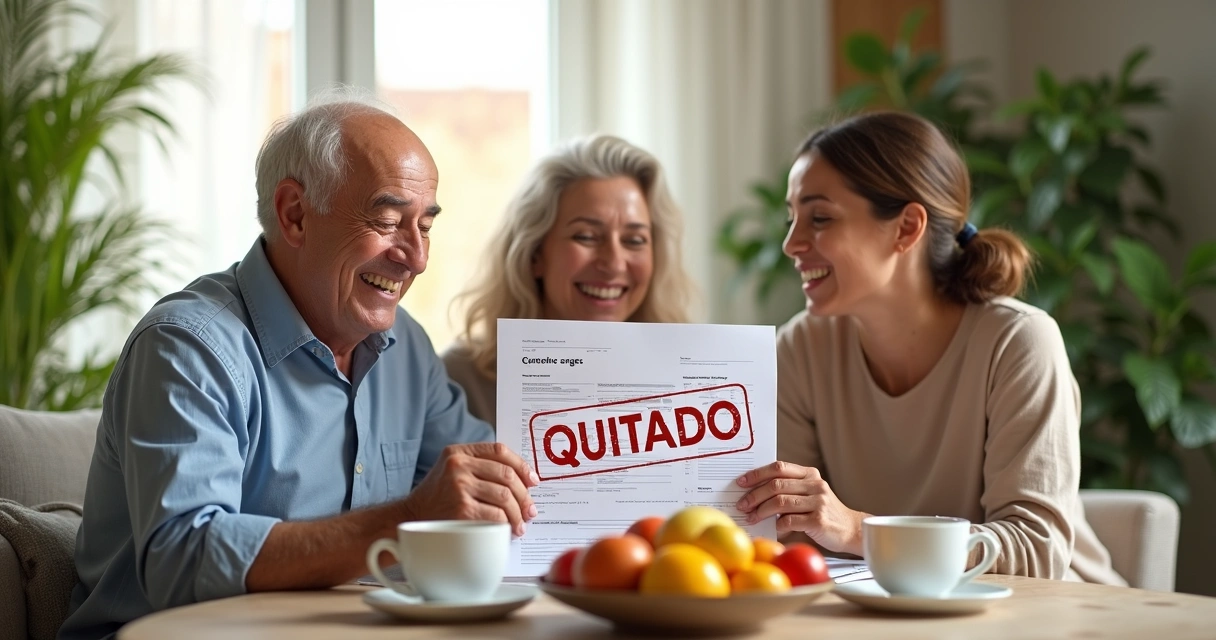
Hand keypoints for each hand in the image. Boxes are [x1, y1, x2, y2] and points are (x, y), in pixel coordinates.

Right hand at [404, 443, 539, 536]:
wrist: (410, 518)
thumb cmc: (437, 498)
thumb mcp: (453, 472)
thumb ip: (481, 468)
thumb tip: (524, 481)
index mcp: (458, 452)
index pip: (499, 450)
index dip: (521, 465)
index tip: (532, 481)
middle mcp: (458, 465)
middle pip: (506, 475)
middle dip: (524, 495)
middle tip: (530, 510)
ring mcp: (459, 486)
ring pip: (504, 496)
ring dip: (518, 513)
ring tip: (520, 524)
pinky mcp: (461, 509)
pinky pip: (496, 515)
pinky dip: (507, 525)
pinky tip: (508, 531)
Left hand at [735, 461, 867, 554]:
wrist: (851, 529)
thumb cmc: (823, 513)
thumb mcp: (808, 495)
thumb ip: (788, 490)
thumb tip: (753, 493)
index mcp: (810, 474)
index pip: (779, 468)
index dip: (757, 474)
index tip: (741, 482)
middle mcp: (815, 484)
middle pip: (776, 485)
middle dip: (755, 495)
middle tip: (742, 504)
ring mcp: (818, 502)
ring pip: (780, 502)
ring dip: (761, 510)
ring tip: (752, 517)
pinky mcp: (819, 520)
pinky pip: (790, 521)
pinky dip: (777, 525)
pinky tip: (772, 528)